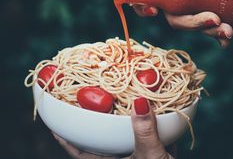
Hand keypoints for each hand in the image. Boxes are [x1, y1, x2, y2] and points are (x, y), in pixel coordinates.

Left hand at [53, 97, 174, 158]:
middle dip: (96, 128)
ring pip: (123, 144)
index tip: (54, 124)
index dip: (65, 139)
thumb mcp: (151, 158)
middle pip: (99, 146)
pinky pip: (143, 144)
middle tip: (93, 107)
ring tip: (124, 110)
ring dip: (124, 129)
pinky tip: (154, 121)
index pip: (79, 152)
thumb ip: (145, 131)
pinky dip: (146, 133)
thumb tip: (139, 102)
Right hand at [134, 0, 232, 47]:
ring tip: (227, 30)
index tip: (154, 11)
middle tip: (214, 19)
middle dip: (190, 24)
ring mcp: (194, 7)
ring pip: (192, 26)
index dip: (143, 8)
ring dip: (207, 31)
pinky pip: (208, 28)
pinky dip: (218, 36)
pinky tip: (227, 37)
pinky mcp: (209, 12)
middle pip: (174, 18)